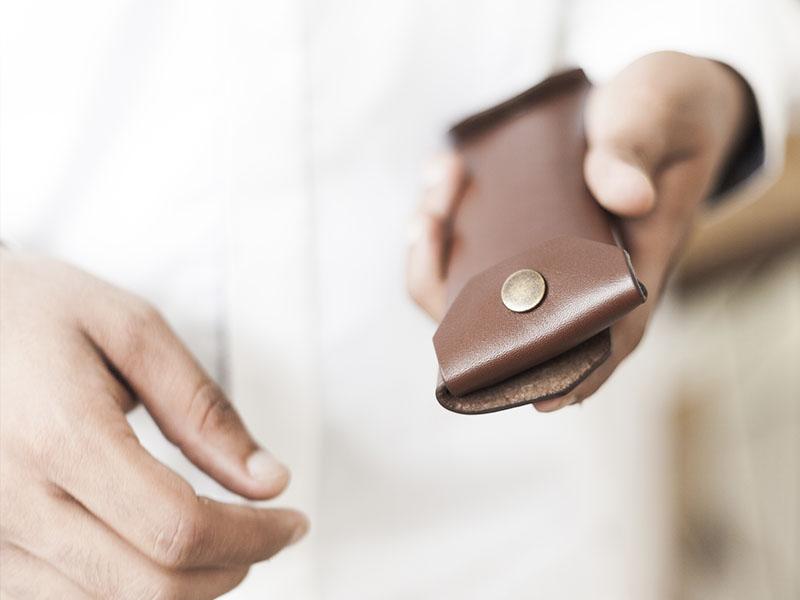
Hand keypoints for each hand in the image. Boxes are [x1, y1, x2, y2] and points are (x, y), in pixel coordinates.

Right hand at [0, 251, 307, 598]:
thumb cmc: (35, 312)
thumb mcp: (130, 331)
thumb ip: (202, 410)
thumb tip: (270, 483)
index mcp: (57, 435)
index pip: (178, 529)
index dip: (252, 537)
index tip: (293, 521)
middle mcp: (9, 503)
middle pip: (148, 587)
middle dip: (230, 567)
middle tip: (266, 532)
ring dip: (186, 586)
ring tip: (222, 534)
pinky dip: (132, 588)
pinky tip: (159, 545)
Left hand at [407, 52, 752, 410]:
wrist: (657, 95)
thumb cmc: (668, 113)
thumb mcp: (656, 116)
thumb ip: (635, 153)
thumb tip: (627, 199)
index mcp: (632, 264)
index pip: (607, 337)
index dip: (575, 374)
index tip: (541, 398)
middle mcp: (584, 274)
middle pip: (519, 321)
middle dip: (456, 284)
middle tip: (431, 218)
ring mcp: (549, 256)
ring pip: (483, 284)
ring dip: (442, 244)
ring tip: (440, 183)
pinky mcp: (527, 230)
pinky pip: (476, 248)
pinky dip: (449, 221)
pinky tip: (445, 178)